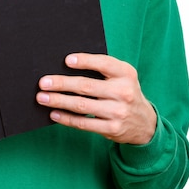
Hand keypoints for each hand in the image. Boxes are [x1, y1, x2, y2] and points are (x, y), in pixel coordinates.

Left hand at [36, 53, 156, 144]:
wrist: (145, 124)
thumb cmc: (125, 93)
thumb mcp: (123, 77)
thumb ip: (103, 70)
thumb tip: (67, 66)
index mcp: (126, 73)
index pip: (104, 63)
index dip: (85, 61)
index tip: (66, 60)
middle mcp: (124, 92)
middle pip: (86, 86)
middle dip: (61, 84)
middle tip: (43, 82)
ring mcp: (118, 112)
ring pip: (82, 105)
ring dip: (59, 101)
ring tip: (43, 98)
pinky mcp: (112, 129)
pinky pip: (84, 123)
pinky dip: (66, 118)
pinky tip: (54, 114)